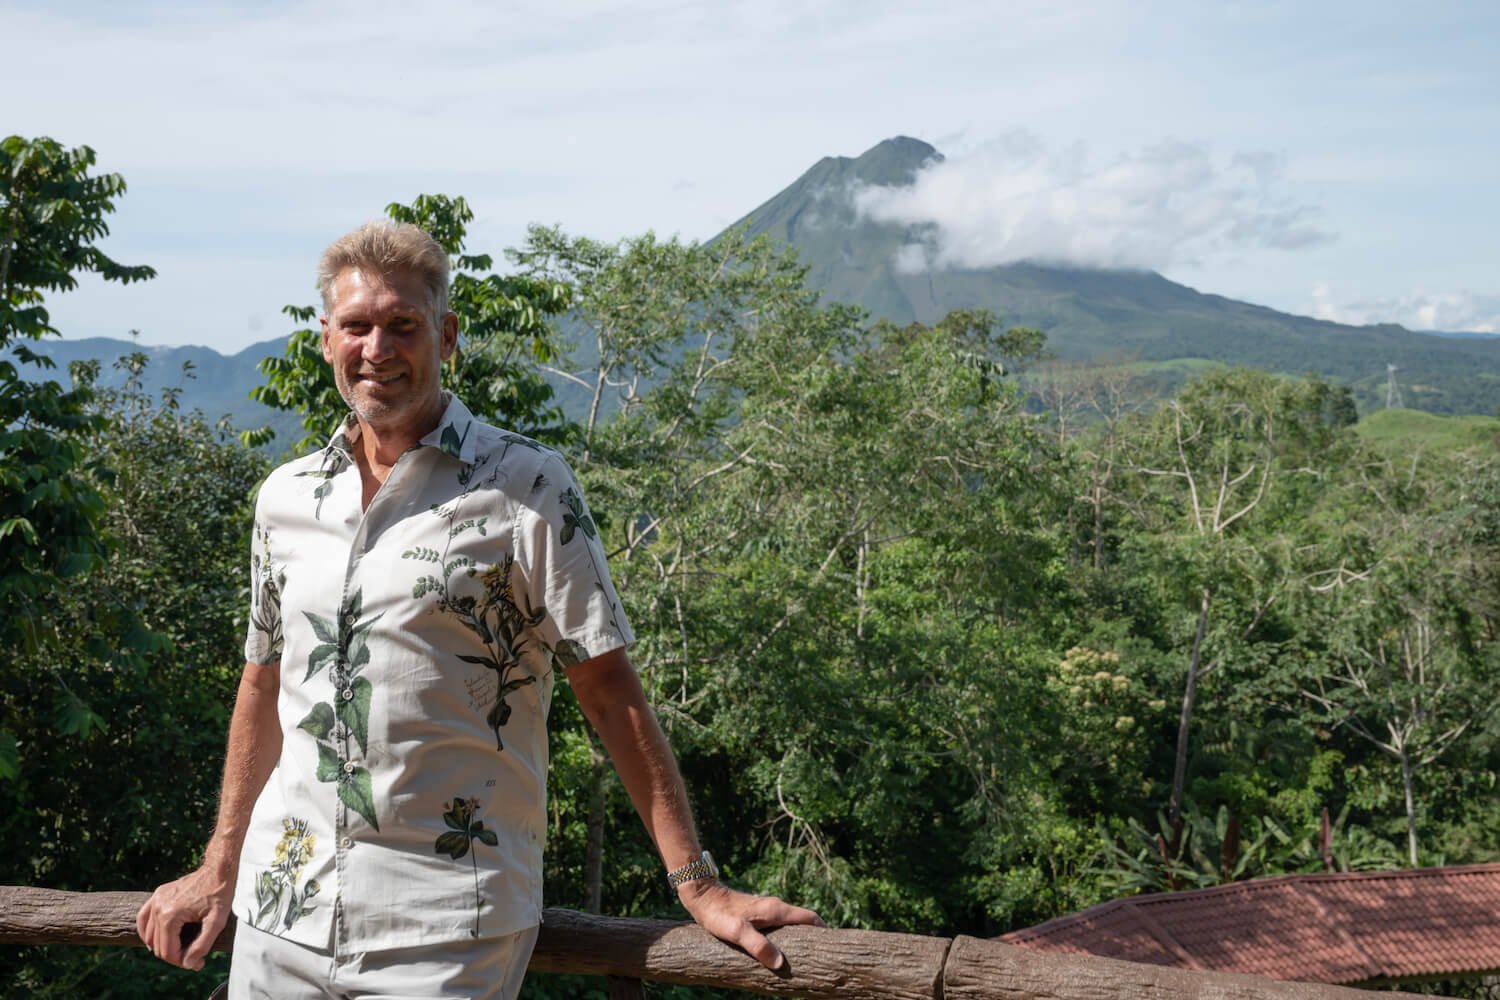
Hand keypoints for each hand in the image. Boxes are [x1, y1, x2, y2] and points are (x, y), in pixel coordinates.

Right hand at [136, 864, 233, 970]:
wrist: (219, 870)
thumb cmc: (220, 894)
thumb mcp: (217, 922)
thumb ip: (202, 945)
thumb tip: (188, 963)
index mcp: (170, 915)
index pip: (167, 951)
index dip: (182, 962)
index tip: (199, 963)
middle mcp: (158, 907)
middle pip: (157, 945)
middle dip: (175, 955)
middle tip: (194, 958)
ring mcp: (155, 899)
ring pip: (149, 935)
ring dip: (162, 946)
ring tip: (181, 950)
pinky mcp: (157, 894)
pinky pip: (143, 918)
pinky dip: (148, 931)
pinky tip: (157, 939)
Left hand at [677, 879, 823, 971]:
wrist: (701, 895)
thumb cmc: (718, 913)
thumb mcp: (737, 931)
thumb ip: (758, 945)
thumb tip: (780, 963)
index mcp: (776, 910)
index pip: (810, 918)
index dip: (824, 931)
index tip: (835, 947)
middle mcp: (775, 908)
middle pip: (804, 922)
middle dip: (816, 937)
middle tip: (823, 959)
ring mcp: (767, 911)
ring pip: (792, 924)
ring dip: (801, 938)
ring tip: (805, 959)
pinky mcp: (758, 916)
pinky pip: (780, 927)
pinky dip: (787, 938)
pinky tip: (781, 952)